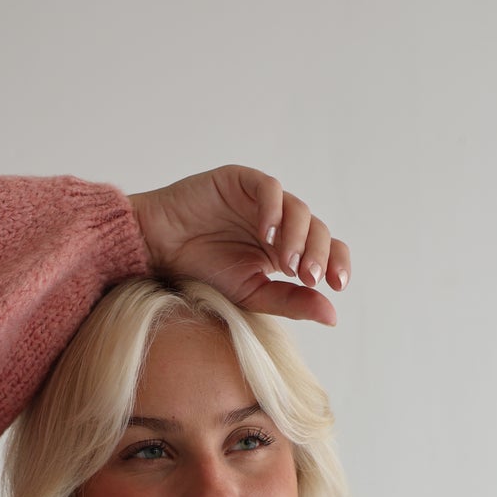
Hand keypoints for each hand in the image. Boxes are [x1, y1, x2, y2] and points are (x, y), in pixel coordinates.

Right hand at [130, 166, 349, 325]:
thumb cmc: (201, 273)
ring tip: (285, 264)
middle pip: (318, 230)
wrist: (159, 251)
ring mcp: (261, 201)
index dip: (337, 263)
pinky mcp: (241, 181)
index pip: (325, 250)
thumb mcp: (252, 295)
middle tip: (309, 278)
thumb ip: (291, 302)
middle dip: (318, 254)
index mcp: (285, 250)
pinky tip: (267, 234)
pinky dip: (274, 210)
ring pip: (298, 209)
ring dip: (298, 238)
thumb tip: (333, 315)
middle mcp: (278, 224)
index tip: (336, 286)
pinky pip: (269, 188)